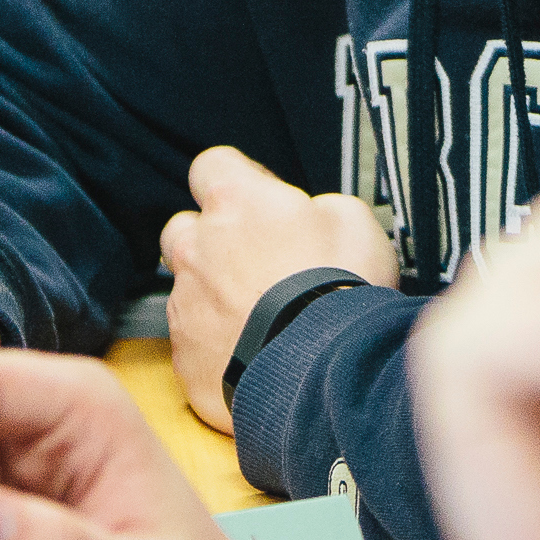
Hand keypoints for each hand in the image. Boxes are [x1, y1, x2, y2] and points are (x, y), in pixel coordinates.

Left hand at [162, 146, 396, 432]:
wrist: (325, 374)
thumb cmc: (340, 293)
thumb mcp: (353, 218)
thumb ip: (316, 206)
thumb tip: (311, 215)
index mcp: (235, 203)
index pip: (212, 166)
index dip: (238, 178)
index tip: (259, 197)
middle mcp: (198, 249)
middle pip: (185, 228)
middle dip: (212, 239)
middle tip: (257, 260)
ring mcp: (186, 305)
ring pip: (187, 288)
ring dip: (216, 295)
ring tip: (264, 316)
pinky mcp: (186, 357)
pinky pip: (193, 343)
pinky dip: (218, 345)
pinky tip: (256, 352)